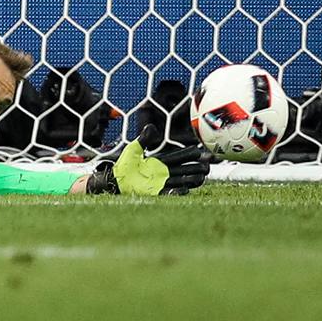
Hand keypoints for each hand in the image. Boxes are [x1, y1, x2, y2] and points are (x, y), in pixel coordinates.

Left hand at [87, 125, 211, 194]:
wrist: (114, 179)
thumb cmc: (123, 165)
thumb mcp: (134, 149)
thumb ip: (144, 139)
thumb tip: (151, 127)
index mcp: (160, 162)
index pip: (178, 157)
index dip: (190, 155)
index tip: (202, 152)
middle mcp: (163, 173)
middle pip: (184, 170)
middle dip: (196, 168)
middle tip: (207, 167)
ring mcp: (161, 183)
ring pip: (181, 181)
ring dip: (191, 179)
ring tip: (201, 177)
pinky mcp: (155, 193)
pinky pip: (169, 193)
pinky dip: (177, 191)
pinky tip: (184, 190)